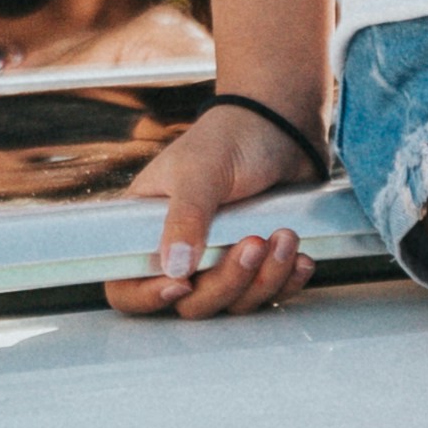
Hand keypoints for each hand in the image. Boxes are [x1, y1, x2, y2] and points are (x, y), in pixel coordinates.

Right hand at [101, 101, 321, 320]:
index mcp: (147, 228)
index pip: (126, 283)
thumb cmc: (231, 138)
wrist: (283, 125)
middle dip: (226, 281)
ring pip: (233, 303)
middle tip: (253, 244)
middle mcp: (181, 252)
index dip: (147, 296)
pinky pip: (268, 294)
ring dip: (264, 279)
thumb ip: (185, 218)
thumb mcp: (201, 171)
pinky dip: (286, 282)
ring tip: (285, 237)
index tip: (181, 285)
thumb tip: (174, 269)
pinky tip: (301, 258)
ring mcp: (220, 261)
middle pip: (191, 302)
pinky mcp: (258, 266)